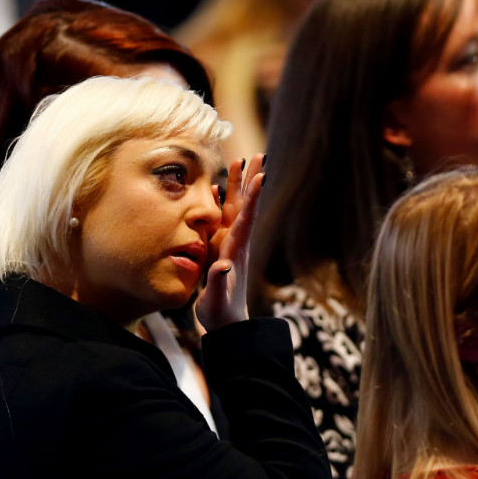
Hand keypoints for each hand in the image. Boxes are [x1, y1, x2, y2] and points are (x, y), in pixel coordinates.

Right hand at [195, 153, 265, 331]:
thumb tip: (222, 267)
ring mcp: (229, 244)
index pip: (246, 220)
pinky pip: (221, 218)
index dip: (252, 198)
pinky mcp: (221, 247)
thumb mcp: (216, 301)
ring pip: (234, 208)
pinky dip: (220, 200)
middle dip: (250, 181)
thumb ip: (218, 282)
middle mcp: (236, 243)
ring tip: (240, 161)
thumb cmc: (221, 313)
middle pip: (244, 206)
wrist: (227, 323)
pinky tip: (217, 188)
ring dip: (237, 185)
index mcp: (235, 252)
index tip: (261, 177)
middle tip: (259, 155)